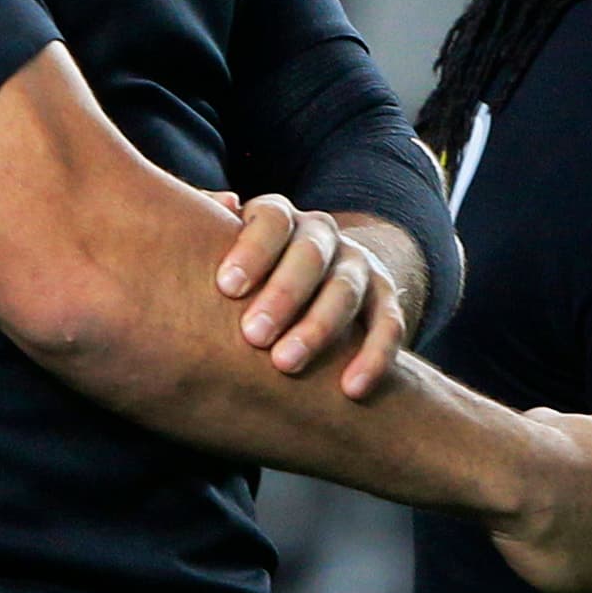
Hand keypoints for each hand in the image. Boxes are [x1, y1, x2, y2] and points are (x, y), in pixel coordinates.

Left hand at [210, 193, 407, 399]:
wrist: (308, 285)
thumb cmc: (244, 276)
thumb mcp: (218, 246)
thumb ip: (203, 225)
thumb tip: (218, 202)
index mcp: (280, 219)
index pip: (273, 219)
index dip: (252, 249)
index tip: (227, 286)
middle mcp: (322, 236)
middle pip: (310, 254)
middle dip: (283, 294)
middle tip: (253, 335)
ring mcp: (357, 265)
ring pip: (346, 288)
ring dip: (319, 327)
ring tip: (286, 364)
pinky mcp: (384, 300)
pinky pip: (389, 324)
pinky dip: (374, 356)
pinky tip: (350, 389)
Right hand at [487, 406, 591, 592]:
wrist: (524, 479)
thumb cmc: (534, 443)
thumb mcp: (570, 424)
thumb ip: (578, 450)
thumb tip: (557, 452)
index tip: (567, 482)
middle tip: (559, 516)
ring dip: (588, 552)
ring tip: (544, 538)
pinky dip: (568, 581)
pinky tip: (541, 559)